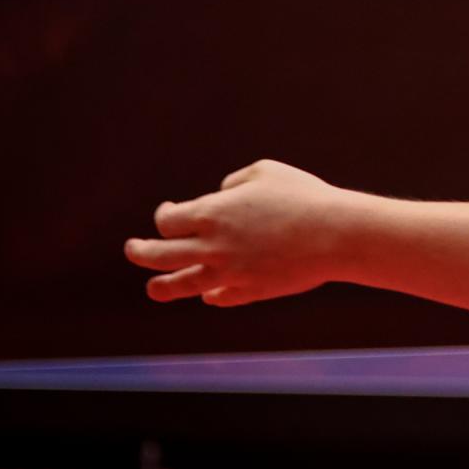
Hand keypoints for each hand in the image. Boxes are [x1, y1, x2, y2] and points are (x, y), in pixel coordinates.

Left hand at [125, 159, 352, 306]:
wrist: (335, 234)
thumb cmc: (302, 195)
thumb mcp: (265, 171)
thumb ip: (233, 182)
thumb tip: (221, 194)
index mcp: (212, 213)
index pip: (168, 221)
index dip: (164, 216)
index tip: (169, 213)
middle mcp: (212, 246)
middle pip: (159, 255)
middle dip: (140, 252)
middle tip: (133, 250)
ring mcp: (229, 273)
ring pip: (181, 285)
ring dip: (162, 286)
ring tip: (153, 288)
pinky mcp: (250, 291)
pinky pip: (220, 297)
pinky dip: (211, 295)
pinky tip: (208, 294)